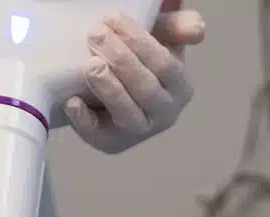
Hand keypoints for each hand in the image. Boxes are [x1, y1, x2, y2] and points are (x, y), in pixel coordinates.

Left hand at [64, 8, 204, 153]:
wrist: (110, 86)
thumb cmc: (139, 59)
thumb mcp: (159, 37)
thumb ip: (177, 26)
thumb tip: (196, 30)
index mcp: (180, 86)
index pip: (164, 64)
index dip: (139, 42)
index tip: (113, 19)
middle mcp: (165, 113)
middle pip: (145, 88)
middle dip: (120, 60)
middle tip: (95, 35)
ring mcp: (138, 132)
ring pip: (127, 113)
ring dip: (108, 88)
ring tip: (91, 65)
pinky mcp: (112, 144)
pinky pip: (98, 135)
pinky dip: (84, 120)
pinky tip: (72, 102)